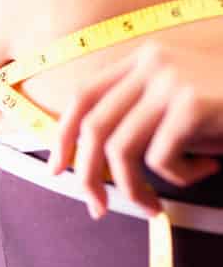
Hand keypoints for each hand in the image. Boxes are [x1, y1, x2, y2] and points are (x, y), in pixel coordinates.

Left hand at [47, 41, 222, 218]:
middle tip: (97, 206)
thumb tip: (94, 163)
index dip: (64, 135)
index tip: (59, 168)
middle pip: (94, 126)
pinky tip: (207, 170)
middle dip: (88, 175)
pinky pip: (161, 159)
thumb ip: (138, 117)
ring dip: (132, 189)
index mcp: (140, 59)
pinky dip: (179, 177)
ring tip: (153, 207)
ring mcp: (171, 80)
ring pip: (121, 148)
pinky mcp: (193, 104)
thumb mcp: (177, 101)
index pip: (83, 97)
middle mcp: (150, 64)